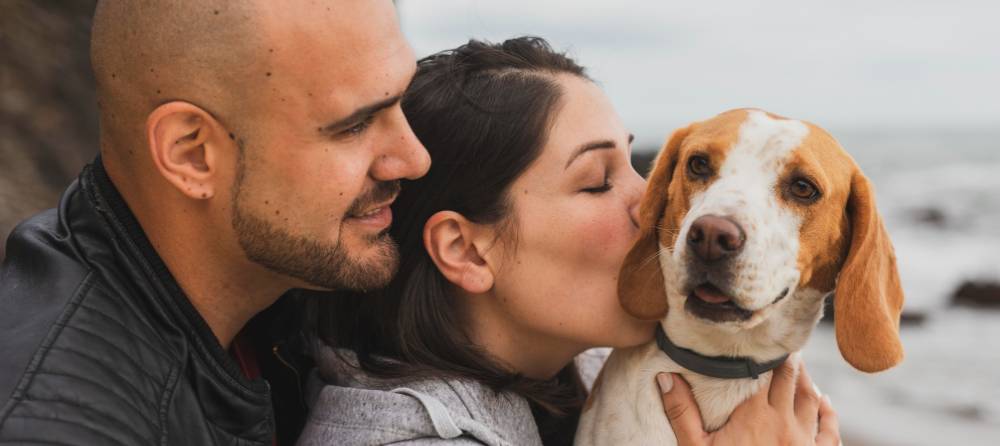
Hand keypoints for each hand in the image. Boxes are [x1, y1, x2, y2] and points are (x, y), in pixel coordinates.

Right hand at [656, 359, 839, 445]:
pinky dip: (829, 412)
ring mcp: (803, 440)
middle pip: (788, 380)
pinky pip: (829, 430)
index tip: (759, 340)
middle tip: (781, 344)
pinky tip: (825, 402)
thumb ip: (682, 413)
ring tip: (799, 364)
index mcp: (753, 415)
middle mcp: (783, 422)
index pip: (761, 373)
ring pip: (810, 399)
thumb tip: (666, 377)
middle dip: (785, 360)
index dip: (761, 355)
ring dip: (805, 379)